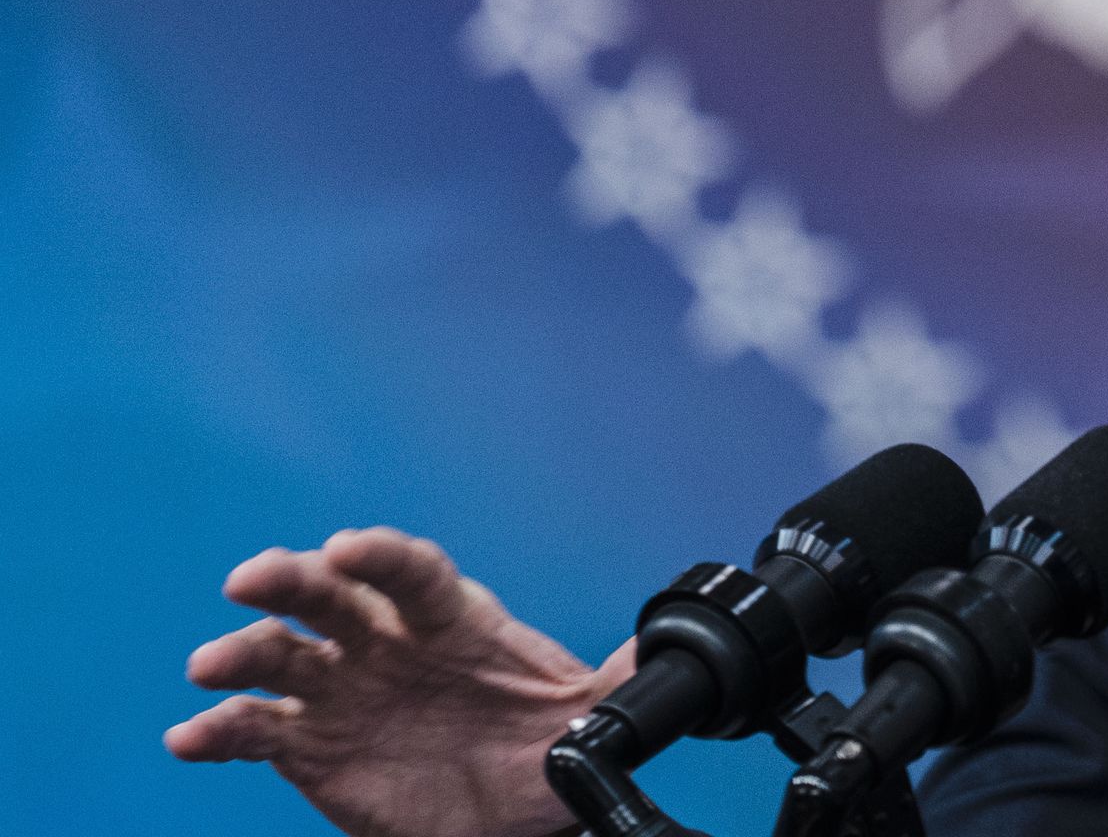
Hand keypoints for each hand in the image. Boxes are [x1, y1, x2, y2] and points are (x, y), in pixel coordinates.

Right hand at [166, 527, 636, 836]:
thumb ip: (620, 677)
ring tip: (210, 669)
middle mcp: (387, 641)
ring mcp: (342, 687)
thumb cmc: (545, 744)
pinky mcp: (308, 743)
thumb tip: (666, 646)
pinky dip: (219, 729)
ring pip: (281, 655)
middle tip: (254, 579)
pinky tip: (191, 736)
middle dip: (290, 581)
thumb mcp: (592, 713)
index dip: (379, 556)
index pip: (411, 572)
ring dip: (241, 653)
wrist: (514, 815)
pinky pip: (256, 729)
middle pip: (331, 596)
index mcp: (451, 617)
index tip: (347, 547)